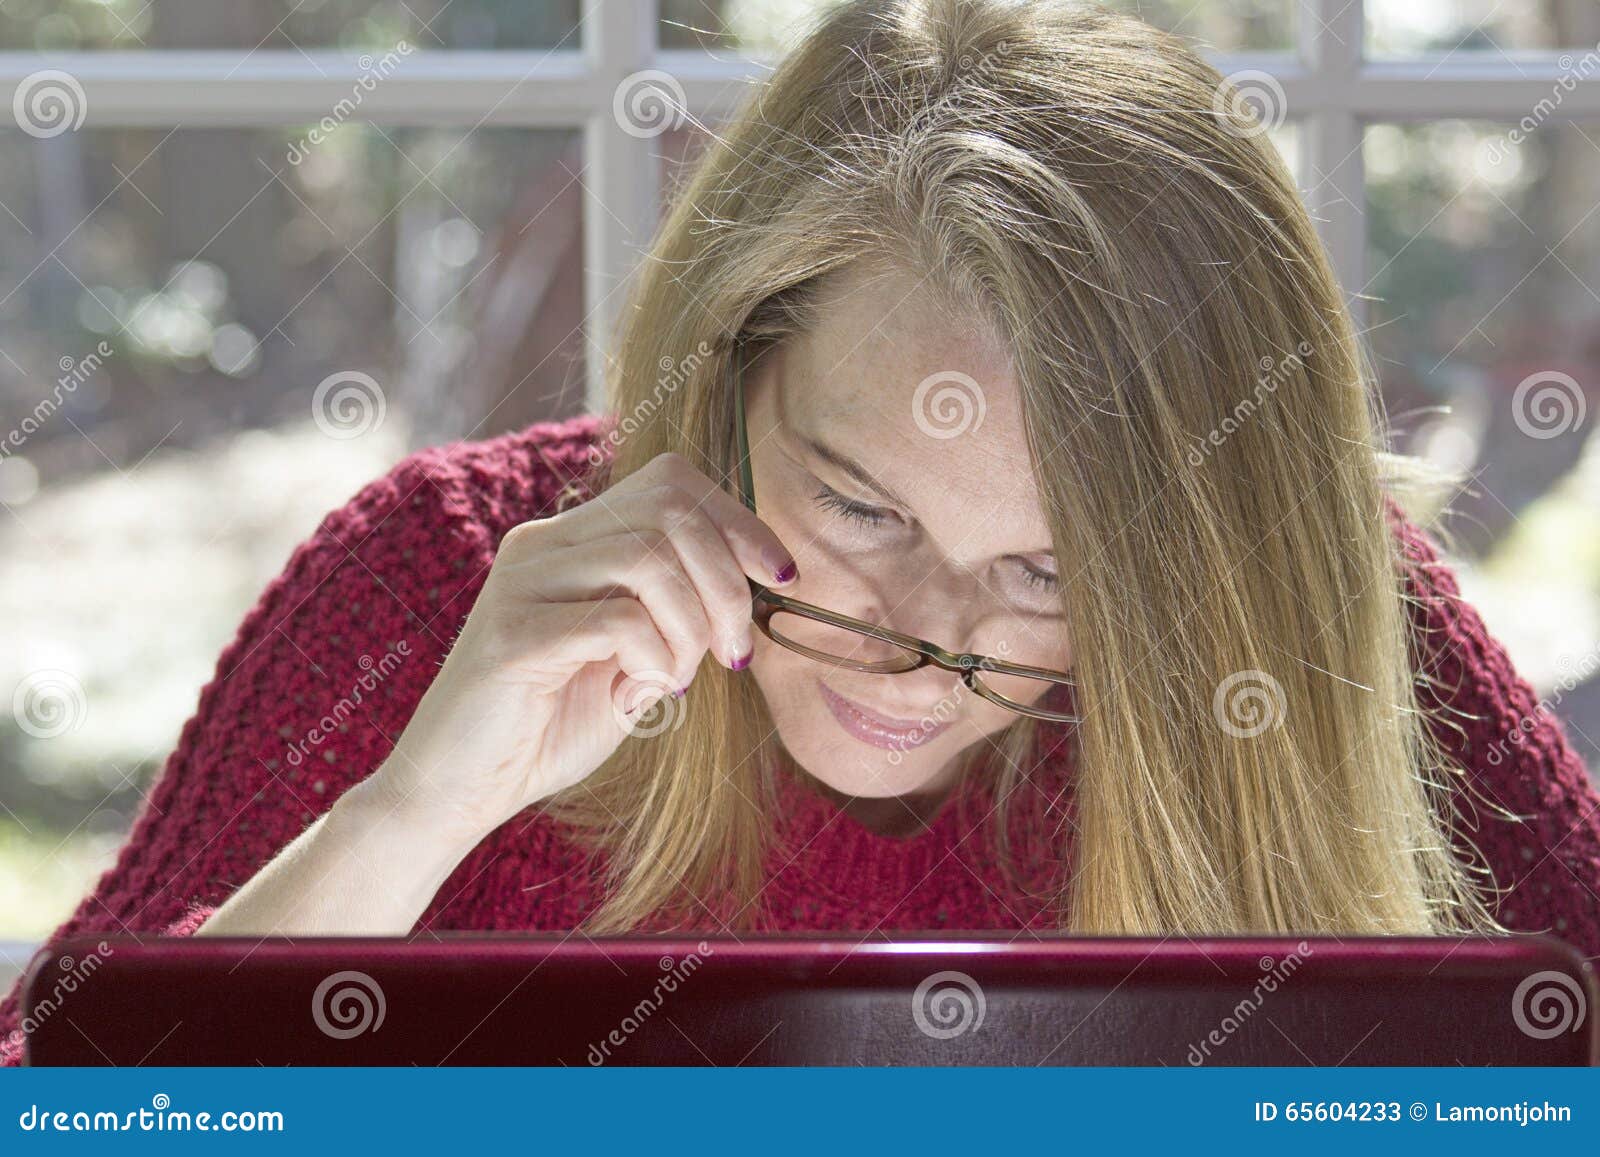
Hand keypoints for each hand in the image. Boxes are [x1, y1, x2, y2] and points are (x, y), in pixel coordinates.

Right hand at [364, 451, 799, 847]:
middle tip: (734, 651)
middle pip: (670, 507)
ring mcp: (522, 584)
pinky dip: (655, 658)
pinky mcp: (512, 635)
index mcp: (571, 541)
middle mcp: (543, 546)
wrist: (459, 790)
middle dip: (728, 579)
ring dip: (693, 624)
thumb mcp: (631, 663)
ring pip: (648, 557)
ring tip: (682, 676)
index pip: (672, 483)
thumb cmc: (547, 728)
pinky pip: (618, 621)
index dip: (740, 521)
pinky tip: (644, 692)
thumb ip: (676, 618)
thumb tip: (753, 588)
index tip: (781, 576)